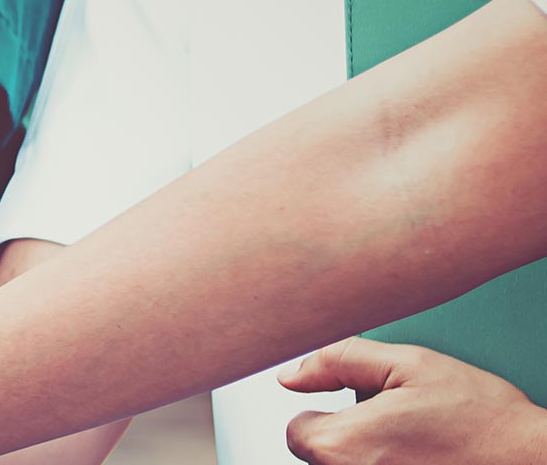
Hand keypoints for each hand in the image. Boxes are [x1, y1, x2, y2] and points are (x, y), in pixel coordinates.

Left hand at [280, 338, 546, 463]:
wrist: (530, 460)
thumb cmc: (480, 417)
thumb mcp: (409, 364)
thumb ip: (340, 360)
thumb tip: (292, 374)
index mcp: (339, 445)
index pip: (298, 429)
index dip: (331, 412)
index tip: (368, 408)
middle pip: (323, 454)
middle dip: (352, 434)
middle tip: (403, 422)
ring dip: (373, 454)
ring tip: (420, 442)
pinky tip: (425, 459)